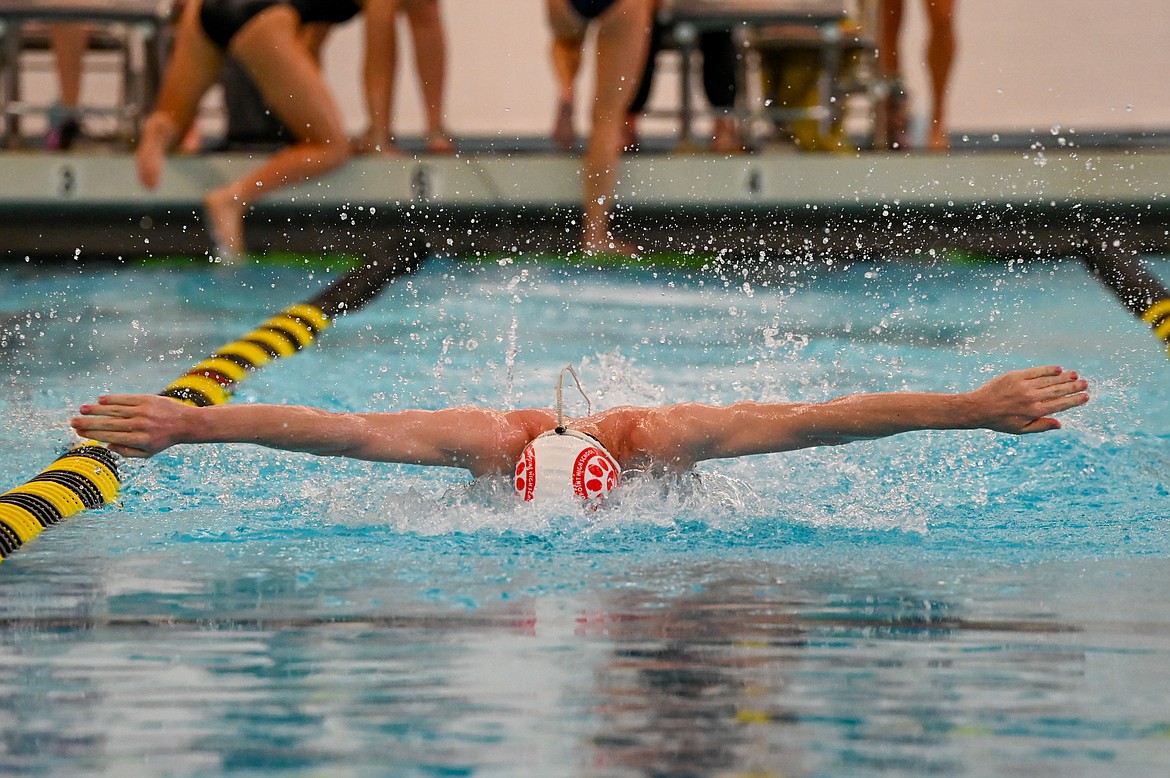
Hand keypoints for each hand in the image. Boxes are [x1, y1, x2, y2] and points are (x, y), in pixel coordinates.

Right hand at [70, 394, 192, 457]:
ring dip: (96, 409)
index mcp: (139, 441)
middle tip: (73, 422)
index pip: (110, 436)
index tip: (79, 432)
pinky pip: (126, 399)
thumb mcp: (147, 453)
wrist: (185, 423)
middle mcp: (140, 426)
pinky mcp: (147, 399)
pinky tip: (100, 400)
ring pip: (115, 410)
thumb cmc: (162, 440)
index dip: (93, 434)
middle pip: (109, 424)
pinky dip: (112, 399)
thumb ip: (126, 451)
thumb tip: (107, 445)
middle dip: (89, 423)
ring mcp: (144, 411)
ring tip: (82, 409)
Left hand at [968, 366, 1088, 433]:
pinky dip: (1049, 370)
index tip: (1085, 397)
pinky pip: (1036, 371)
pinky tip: (1059, 369)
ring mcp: (1024, 385)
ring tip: (1075, 375)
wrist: (978, 408)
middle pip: (1058, 390)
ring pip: (1050, 380)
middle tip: (1085, 383)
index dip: (1074, 400)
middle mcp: (1031, 398)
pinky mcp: (1016, 376)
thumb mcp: (1020, 429)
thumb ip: (1041, 426)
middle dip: (1074, 386)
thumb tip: (1060, 424)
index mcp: (1034, 412)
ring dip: (1064, 377)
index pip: (1060, 404)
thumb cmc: (1000, 421)